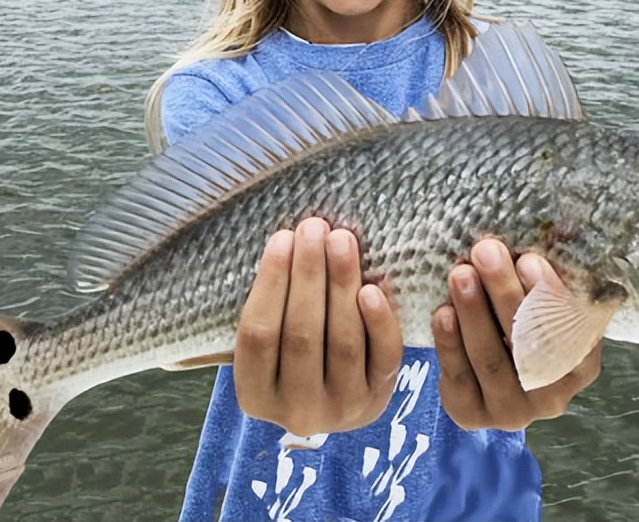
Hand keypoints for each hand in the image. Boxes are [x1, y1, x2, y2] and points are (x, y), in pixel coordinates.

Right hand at [234, 217, 403, 435]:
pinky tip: (372, 287)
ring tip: (341, 240)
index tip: (282, 238)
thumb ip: (270, 308)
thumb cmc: (291, 354)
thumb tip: (285, 241)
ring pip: (343, 341)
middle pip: (301, 334)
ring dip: (342, 284)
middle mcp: (297, 410)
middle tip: (314, 228)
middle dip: (308, 274)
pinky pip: (383, 356)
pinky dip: (379, 321)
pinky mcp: (380, 397)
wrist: (337, 403)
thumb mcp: (269, 343)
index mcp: (255, 395)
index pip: (258, 334)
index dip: (271, 283)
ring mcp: (341, 407)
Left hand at [432, 238, 601, 430]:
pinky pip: (460, 377)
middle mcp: (553, 395)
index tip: (529, 259)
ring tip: (460, 274)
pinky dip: (450, 343)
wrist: (485, 366)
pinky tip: (443, 312)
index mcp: (581, 363)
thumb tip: (560, 226)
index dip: (549, 295)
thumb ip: (546, 273)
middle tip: (485, 251)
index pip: (569, 329)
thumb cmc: (520, 318)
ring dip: (474, 313)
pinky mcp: (472, 416)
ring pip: (492, 360)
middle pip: (528, 342)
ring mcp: (513, 411)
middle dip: (505, 292)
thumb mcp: (540, 299)